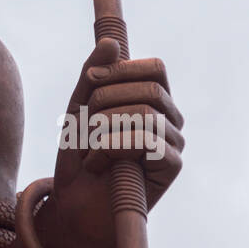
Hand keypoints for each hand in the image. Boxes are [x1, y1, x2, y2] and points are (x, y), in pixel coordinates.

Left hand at [51, 37, 184, 247]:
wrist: (75, 204)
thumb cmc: (81, 154)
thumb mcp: (79, 108)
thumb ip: (93, 75)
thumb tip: (110, 43)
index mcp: (153, 100)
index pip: (155, 68)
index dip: (122, 69)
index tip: (90, 80)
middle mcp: (170, 118)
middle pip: (149, 89)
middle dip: (107, 102)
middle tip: (85, 127)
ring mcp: (174, 142)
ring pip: (146, 114)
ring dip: (104, 130)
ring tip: (90, 150)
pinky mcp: (171, 166)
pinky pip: (146, 141)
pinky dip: (110, 149)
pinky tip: (99, 164)